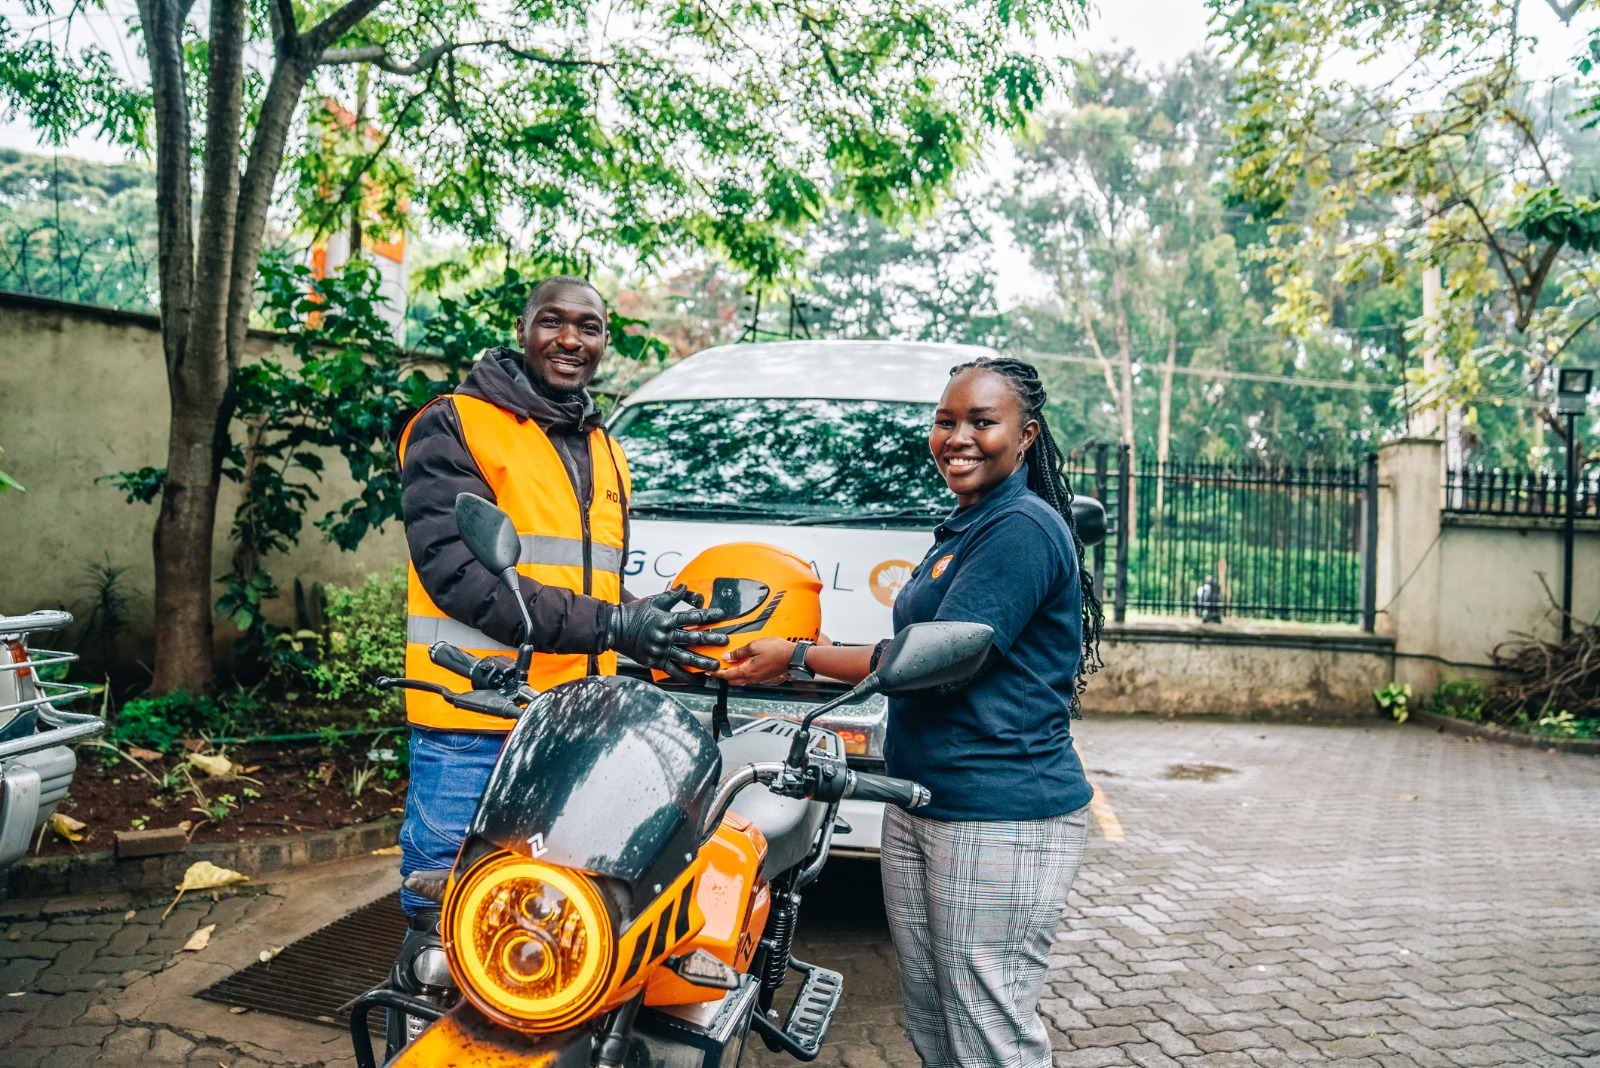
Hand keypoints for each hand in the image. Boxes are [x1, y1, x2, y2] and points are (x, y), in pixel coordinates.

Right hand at [606, 585, 727, 682]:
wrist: (615, 628)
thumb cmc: (634, 613)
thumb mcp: (654, 601)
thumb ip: (672, 596)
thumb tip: (684, 586)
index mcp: (667, 619)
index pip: (693, 617)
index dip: (709, 616)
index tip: (722, 616)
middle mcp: (666, 635)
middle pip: (693, 638)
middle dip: (711, 639)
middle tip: (725, 641)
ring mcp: (661, 649)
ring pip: (686, 657)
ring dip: (702, 662)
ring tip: (715, 666)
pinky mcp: (655, 661)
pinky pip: (672, 670)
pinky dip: (684, 676)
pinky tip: (696, 680)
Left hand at [713, 637, 796, 685]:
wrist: (794, 657)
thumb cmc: (778, 651)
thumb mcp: (755, 646)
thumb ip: (739, 652)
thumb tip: (727, 656)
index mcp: (748, 671)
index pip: (727, 674)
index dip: (716, 673)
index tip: (708, 671)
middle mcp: (752, 678)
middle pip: (732, 680)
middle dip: (723, 675)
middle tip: (716, 669)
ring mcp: (759, 678)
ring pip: (741, 679)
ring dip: (733, 674)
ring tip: (728, 666)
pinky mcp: (764, 676)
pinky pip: (749, 677)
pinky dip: (742, 673)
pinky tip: (743, 665)